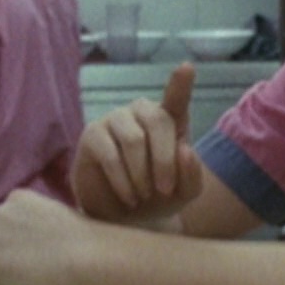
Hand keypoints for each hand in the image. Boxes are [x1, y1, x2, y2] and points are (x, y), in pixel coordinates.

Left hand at [0, 189, 91, 284]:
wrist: (83, 254)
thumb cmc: (81, 240)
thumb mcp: (54, 214)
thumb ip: (34, 220)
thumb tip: (30, 238)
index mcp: (16, 198)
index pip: (5, 221)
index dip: (17, 239)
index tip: (34, 249)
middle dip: (6, 251)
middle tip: (32, 264)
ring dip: (2, 268)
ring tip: (30, 274)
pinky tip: (21, 283)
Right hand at [71, 62, 203, 223]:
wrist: (122, 217)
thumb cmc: (156, 196)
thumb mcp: (184, 192)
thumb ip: (192, 174)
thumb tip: (185, 150)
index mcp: (169, 120)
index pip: (175, 98)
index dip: (180, 83)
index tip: (187, 68)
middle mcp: (142, 112)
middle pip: (157, 121)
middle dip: (165, 160)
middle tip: (165, 191)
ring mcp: (115, 119)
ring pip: (133, 139)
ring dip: (142, 174)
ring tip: (143, 197)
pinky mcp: (92, 134)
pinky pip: (110, 154)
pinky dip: (123, 180)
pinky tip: (129, 198)